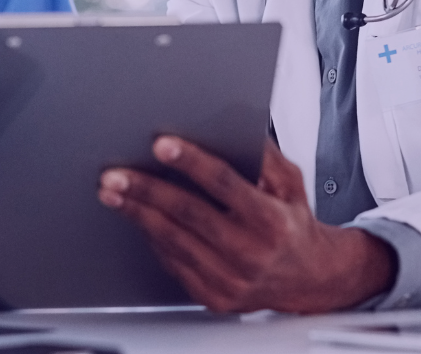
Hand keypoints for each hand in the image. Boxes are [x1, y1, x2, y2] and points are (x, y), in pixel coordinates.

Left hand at [99, 138, 393, 313]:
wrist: (308, 278)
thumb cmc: (293, 224)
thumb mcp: (290, 182)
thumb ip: (262, 155)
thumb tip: (231, 124)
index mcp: (272, 221)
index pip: (224, 184)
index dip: (191, 162)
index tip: (161, 145)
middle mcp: (251, 253)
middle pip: (188, 214)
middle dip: (146, 191)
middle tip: (115, 175)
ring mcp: (231, 279)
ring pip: (173, 241)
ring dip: (137, 214)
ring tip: (112, 193)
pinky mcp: (214, 297)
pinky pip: (173, 263)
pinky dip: (152, 238)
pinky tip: (137, 218)